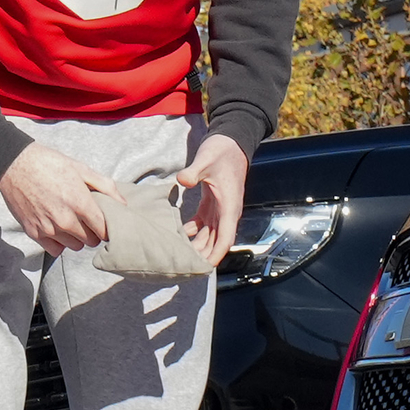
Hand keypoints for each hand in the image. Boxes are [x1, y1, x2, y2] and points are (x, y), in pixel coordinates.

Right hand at [0, 141, 126, 253]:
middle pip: (90, 241)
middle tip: (87, 220)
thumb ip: (105, 186)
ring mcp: (48, 228)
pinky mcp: (33, 232)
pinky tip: (57, 228)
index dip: (106, 228)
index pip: (103, 230)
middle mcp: (65, 219)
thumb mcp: (81, 168)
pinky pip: (55, 250)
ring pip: (74, 246)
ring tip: (71, 222)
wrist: (14, 164)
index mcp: (79, 202)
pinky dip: (59, 243)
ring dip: (76, 238)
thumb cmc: (50, 164)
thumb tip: (123, 203)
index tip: (103, 222)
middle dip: (92, 232)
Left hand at [172, 132, 251, 262]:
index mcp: (229, 206)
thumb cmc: (222, 151)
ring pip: (210, 235)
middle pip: (216, 242)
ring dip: (198, 246)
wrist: (231, 141)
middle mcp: (227, 212)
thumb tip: (182, 180)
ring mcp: (220, 209)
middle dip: (203, 256)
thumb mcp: (206, 159)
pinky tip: (179, 235)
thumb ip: (194, 171)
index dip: (215, 255)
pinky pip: (204, 225)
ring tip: (180, 256)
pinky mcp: (213, 203)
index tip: (203, 268)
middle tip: (184, 268)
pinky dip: (193, 232)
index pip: (225, 238)